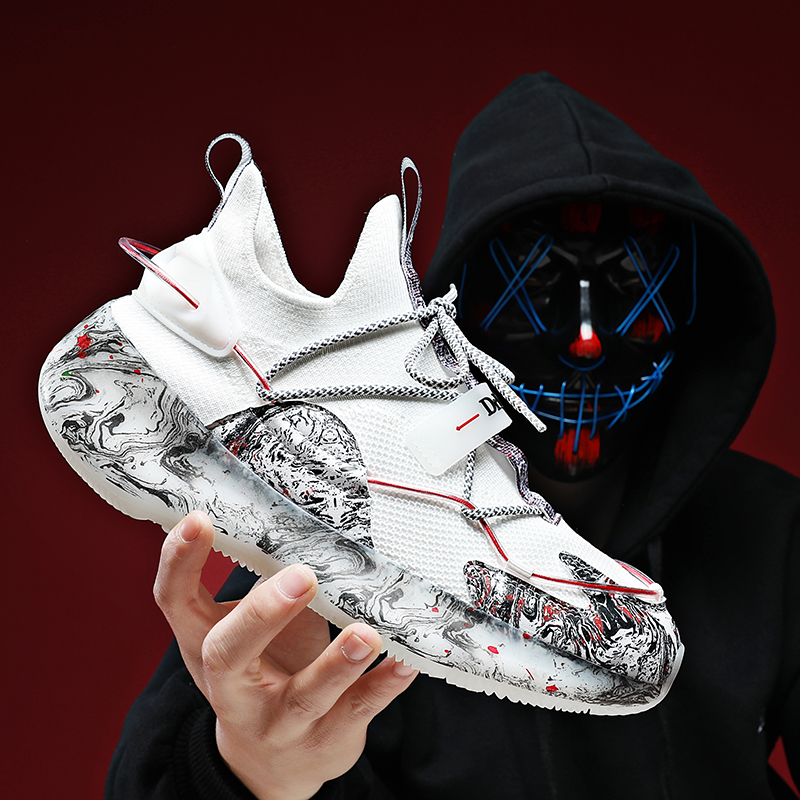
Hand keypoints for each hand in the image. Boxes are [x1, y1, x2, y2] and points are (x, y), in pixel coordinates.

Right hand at [154, 511, 417, 799]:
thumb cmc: (263, 672)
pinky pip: (358, 710)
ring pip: (305, 695)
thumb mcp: (251, 633)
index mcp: (206, 646)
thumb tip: (306, 520)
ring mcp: (279, 719)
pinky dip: (385, 684)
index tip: (200, 518)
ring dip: (336, 663)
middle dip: (262, 615)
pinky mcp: (326, 736)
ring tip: (366, 634)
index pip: (175, 602)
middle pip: (229, 654)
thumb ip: (268, 585)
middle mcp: (233, 688)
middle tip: (301, 576)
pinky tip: (407, 661)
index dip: (179, 562)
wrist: (273, 762)